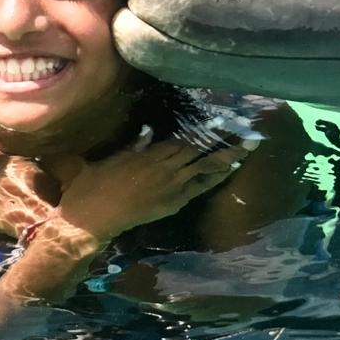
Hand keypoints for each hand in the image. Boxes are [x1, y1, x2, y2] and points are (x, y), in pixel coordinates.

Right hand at [53, 135, 257, 240]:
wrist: (93, 218)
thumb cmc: (95, 185)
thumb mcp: (114, 158)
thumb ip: (135, 144)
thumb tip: (149, 131)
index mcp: (151, 154)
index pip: (185, 138)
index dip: (205, 130)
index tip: (223, 121)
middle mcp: (166, 168)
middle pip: (200, 150)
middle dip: (223, 141)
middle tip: (247, 131)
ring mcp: (172, 187)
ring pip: (205, 168)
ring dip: (227, 158)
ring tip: (247, 147)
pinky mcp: (173, 204)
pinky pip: (199, 188)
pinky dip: (215, 178)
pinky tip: (230, 170)